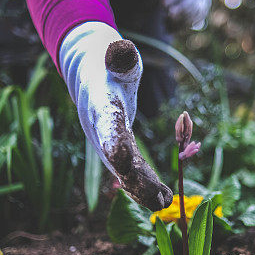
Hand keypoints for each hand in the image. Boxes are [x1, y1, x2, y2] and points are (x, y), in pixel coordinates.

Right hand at [59, 22, 173, 210]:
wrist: (91, 75)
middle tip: (159, 197)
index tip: (124, 160)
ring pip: (123, 170)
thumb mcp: (118, 57)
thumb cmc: (111, 62)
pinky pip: (129, 171)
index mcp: (99, 105)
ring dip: (143, 188)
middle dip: (136, 178)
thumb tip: (122, 51)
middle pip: (116, 157)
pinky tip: (161, 200)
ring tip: (164, 204)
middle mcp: (98, 130)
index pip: (106, 124)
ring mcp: (105, 143)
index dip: (114, 141)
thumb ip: (121, 58)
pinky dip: (143, 185)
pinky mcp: (115, 150)